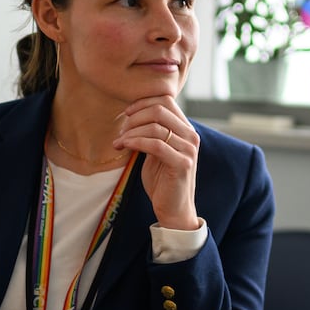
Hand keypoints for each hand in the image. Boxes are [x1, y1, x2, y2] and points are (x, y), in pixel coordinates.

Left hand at [115, 95, 199, 229]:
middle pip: (159, 109)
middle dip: (134, 117)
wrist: (173, 209)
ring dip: (131, 132)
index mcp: (185, 129)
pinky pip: (155, 144)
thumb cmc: (162, 181)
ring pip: (155, 126)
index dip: (142, 102)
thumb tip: (131, 115)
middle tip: (121, 130)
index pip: (166, 100)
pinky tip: (124, 146)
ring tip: (119, 142)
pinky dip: (136, 142)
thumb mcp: (155, 151)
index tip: (126, 114)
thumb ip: (151, 133)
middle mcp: (191, 136)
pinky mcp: (182, 163)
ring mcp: (188, 149)